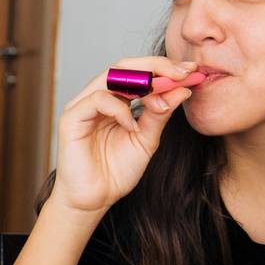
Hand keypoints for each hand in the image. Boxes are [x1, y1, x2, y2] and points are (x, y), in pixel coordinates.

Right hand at [51, 56, 196, 216]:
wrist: (95, 198)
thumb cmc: (116, 171)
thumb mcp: (147, 139)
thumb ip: (160, 114)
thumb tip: (183, 90)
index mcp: (115, 100)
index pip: (138, 73)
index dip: (165, 69)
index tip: (193, 72)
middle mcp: (97, 97)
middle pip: (124, 66)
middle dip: (156, 66)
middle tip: (182, 74)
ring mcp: (82, 106)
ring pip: (110, 75)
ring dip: (141, 83)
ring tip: (162, 100)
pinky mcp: (71, 118)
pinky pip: (98, 100)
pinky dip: (119, 109)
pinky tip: (132, 126)